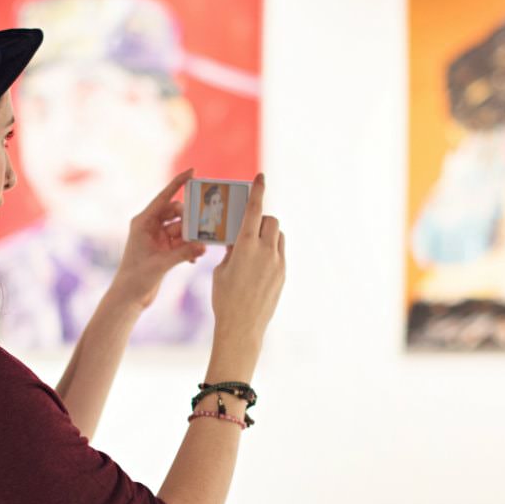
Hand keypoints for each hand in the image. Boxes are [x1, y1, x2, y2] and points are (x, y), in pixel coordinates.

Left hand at [111, 169, 207, 309]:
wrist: (129, 297)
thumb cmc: (136, 278)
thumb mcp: (162, 264)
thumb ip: (184, 253)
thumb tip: (204, 246)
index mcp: (143, 222)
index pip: (164, 197)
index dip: (178, 183)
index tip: (193, 172)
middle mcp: (150, 226)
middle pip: (176, 213)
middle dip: (191, 220)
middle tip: (204, 226)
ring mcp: (157, 238)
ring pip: (181, 228)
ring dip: (191, 237)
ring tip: (199, 248)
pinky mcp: (163, 250)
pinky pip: (181, 242)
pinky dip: (188, 248)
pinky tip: (193, 259)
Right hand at [210, 172, 284, 365]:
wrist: (242, 327)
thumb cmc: (224, 298)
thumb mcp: (221, 270)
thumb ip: (232, 251)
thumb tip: (239, 241)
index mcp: (246, 246)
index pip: (254, 210)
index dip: (258, 191)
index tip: (261, 176)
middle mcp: (266, 251)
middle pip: (270, 221)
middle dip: (261, 220)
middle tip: (248, 229)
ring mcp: (278, 263)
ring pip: (278, 236)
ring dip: (267, 235)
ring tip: (253, 248)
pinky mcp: (283, 275)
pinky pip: (280, 253)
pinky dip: (271, 251)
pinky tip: (258, 265)